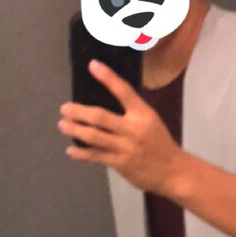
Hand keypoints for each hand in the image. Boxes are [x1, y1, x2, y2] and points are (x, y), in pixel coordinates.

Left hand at [58, 60, 186, 195]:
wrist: (173, 171)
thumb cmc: (159, 143)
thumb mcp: (150, 121)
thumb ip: (131, 112)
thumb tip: (104, 102)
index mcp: (143, 114)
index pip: (124, 91)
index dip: (107, 77)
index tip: (92, 65)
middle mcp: (133, 129)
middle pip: (100, 117)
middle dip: (79, 112)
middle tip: (64, 108)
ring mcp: (125, 147)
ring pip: (94, 136)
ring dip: (75, 130)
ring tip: (63, 125)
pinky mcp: (120, 163)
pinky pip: (95, 156)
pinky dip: (81, 153)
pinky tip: (71, 150)